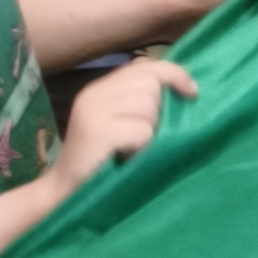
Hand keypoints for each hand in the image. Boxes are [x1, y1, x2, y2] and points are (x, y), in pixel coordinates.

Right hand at [50, 55, 192, 190]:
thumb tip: (183, 89)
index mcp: (101, 88)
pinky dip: (143, 146)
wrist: (65, 192)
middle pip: (151, 83)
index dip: (174, 74)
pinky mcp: (98, 131)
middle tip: (144, 137)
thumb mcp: (120, 124)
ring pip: (148, 105)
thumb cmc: (101, 162)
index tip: (192, 93)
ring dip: (151, 131)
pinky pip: (142, 130)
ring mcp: (94, 111)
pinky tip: (128, 157)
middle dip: (159, 111)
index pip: (146, 65)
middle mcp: (95, 93)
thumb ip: (140, 103)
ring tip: (133, 147)